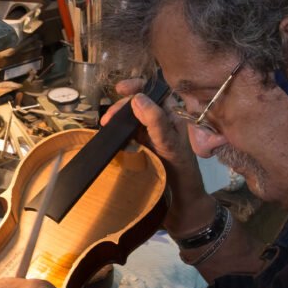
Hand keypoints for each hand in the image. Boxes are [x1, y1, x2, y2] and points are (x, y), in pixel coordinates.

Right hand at [103, 78, 216, 237]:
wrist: (181, 201)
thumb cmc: (181, 170)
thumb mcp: (169, 144)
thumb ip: (156, 122)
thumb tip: (137, 99)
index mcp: (173, 115)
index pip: (155, 91)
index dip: (138, 86)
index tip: (120, 89)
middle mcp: (162, 121)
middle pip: (138, 104)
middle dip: (122, 107)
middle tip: (107, 119)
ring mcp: (151, 134)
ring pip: (131, 118)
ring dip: (118, 119)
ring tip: (107, 127)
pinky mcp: (143, 147)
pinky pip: (128, 133)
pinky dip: (118, 133)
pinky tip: (111, 137)